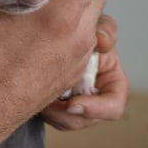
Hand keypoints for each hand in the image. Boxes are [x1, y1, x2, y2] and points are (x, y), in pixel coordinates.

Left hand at [42, 14, 129, 130]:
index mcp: (111, 82)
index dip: (97, 109)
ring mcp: (76, 105)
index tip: (72, 103)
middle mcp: (96, 98)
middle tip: (47, 102)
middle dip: (66, 115)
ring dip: (51, 113)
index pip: (114, 106)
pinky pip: (50, 117)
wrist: (53, 35)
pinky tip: (33, 91)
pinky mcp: (57, 106)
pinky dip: (42, 108)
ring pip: (66, 122)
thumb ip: (105, 29)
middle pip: (85, 120)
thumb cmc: (81, 31)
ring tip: (39, 92)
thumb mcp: (96, 25)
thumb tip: (103, 42)